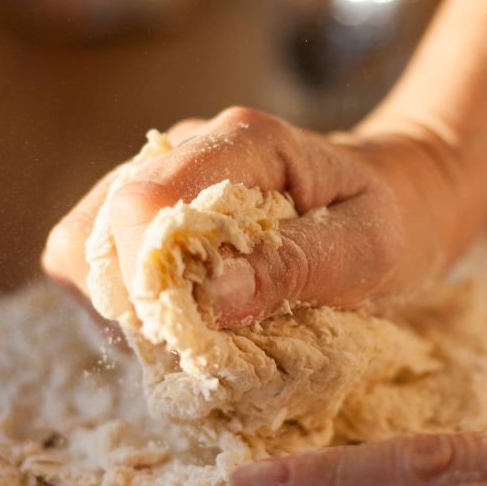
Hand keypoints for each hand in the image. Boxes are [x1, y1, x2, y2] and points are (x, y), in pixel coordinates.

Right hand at [41, 107, 463, 326]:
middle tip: (196, 343)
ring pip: (85, 252)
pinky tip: (185, 321)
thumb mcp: (368, 249)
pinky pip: (103, 268)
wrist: (401, 196)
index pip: (144, 199)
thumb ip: (294, 268)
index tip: (189, 330)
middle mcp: (186, 148)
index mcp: (244, 143)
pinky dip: (131, 308)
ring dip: (125, 310)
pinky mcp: (156, 215)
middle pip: (95, 232)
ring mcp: (163, 180)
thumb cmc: (394, 222)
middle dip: (132, 305)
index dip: (147, 276)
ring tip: (193, 334)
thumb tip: (211, 298)